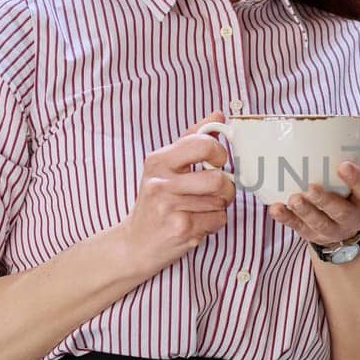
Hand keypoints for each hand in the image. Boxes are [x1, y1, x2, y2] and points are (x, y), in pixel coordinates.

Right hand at [115, 112, 235, 276]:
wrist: (134, 244)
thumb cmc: (155, 201)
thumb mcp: (165, 166)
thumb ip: (192, 139)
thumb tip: (218, 115)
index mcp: (158, 160)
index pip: (202, 144)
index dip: (220, 153)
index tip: (218, 161)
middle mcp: (161, 182)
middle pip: (218, 179)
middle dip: (226, 187)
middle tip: (216, 191)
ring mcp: (170, 207)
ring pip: (221, 201)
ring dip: (219, 206)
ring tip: (202, 207)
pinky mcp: (181, 229)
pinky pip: (218, 220)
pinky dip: (214, 222)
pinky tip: (198, 222)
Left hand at [268, 144, 359, 248]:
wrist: (346, 229)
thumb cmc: (356, 192)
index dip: (357, 179)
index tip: (344, 165)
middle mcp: (351, 217)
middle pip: (340, 211)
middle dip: (325, 201)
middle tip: (311, 188)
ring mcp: (330, 228)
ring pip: (318, 222)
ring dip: (304, 211)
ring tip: (293, 199)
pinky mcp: (311, 233)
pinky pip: (297, 227)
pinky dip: (286, 219)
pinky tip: (275, 209)